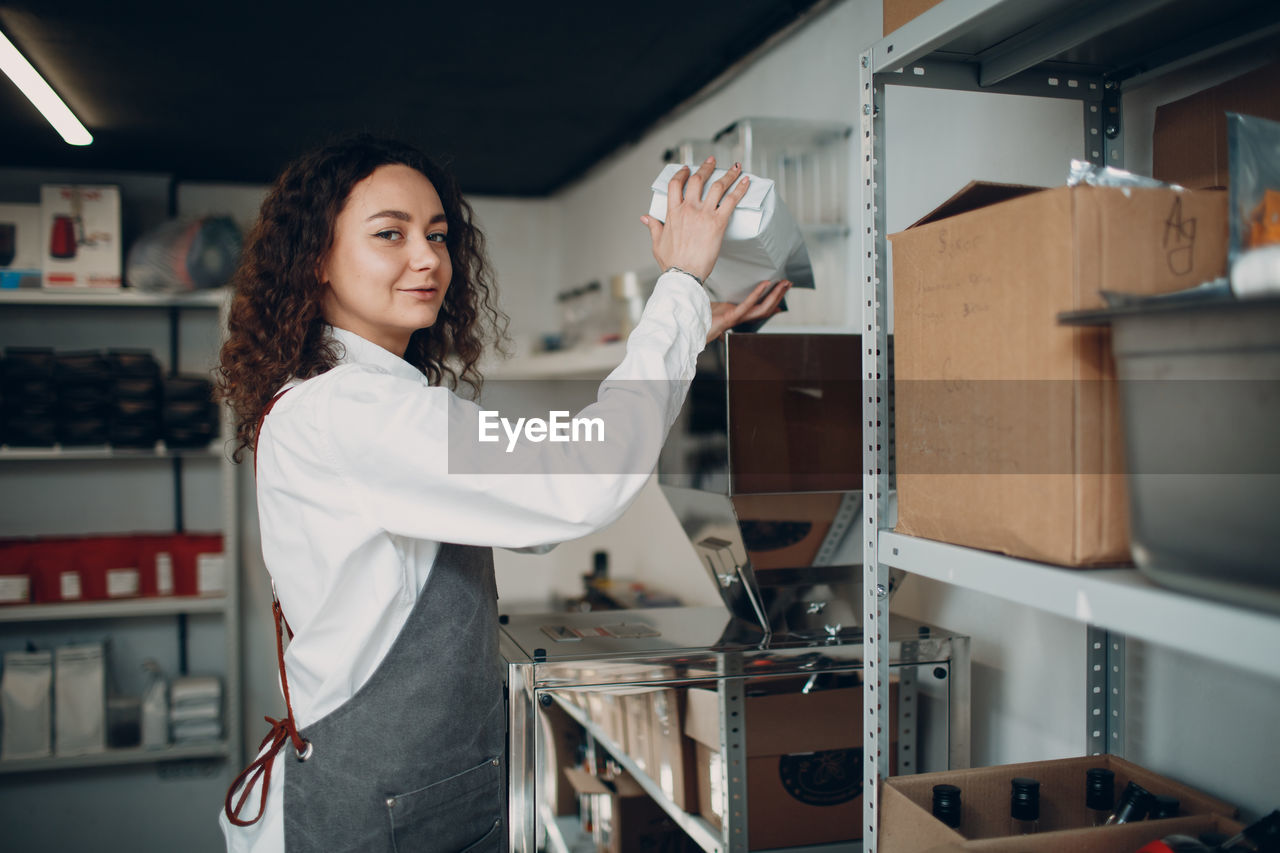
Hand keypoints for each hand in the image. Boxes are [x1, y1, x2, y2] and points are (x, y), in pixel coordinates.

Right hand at [641, 157, 750, 280]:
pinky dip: (740, 189)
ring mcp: (703, 214)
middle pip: (698, 179)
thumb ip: (653, 227)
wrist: (684, 274)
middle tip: (712, 162)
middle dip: (706, 167)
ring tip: (734, 167)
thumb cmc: (672, 263)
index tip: (687, 168)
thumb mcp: (657, 243)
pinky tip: (745, 181)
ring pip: (717, 186)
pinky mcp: (718, 222)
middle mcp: (688, 209)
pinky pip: (731, 200)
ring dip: (727, 174)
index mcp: (672, 213)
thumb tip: (646, 218)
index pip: (675, 184)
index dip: (682, 173)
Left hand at [706, 279, 791, 342]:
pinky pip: (747, 305)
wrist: (689, 327)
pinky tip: (765, 284)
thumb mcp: (712, 303)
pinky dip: (757, 294)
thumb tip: (717, 288)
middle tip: (788, 283)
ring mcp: (736, 318)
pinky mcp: (730, 317)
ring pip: (761, 308)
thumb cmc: (699, 317)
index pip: (760, 309)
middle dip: (778, 296)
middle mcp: (740, 317)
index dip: (773, 301)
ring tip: (783, 284)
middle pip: (765, 308)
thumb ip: (718, 297)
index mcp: (737, 314)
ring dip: (774, 296)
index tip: (783, 292)